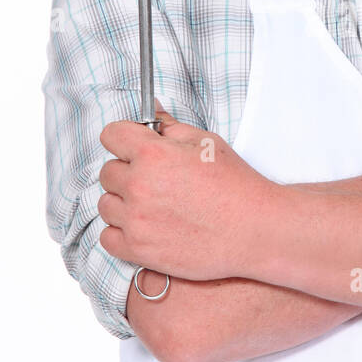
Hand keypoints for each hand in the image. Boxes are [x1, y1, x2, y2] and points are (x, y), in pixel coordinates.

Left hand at [97, 101, 274, 279]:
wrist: (255, 230)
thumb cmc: (235, 186)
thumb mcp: (206, 143)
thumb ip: (170, 126)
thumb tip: (150, 111)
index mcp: (153, 154)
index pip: (111, 135)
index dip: (125, 138)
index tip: (134, 147)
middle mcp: (139, 186)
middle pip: (108, 172)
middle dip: (127, 172)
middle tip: (156, 180)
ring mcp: (136, 221)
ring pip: (106, 204)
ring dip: (123, 203)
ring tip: (153, 205)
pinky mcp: (139, 250)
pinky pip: (107, 237)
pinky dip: (121, 233)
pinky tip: (144, 227)